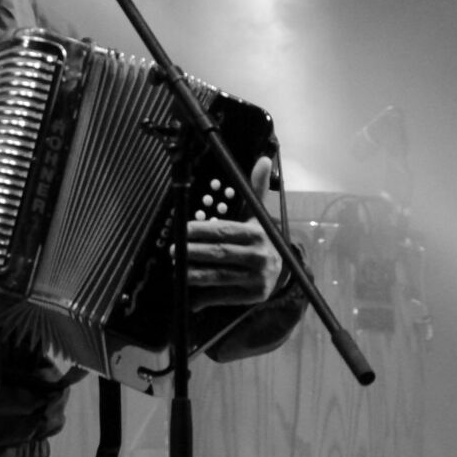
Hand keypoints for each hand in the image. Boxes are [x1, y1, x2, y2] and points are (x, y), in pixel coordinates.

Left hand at [185, 156, 282, 308]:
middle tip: (173, 249)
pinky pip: (222, 295)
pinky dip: (204, 296)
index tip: (183, 229)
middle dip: (193, 252)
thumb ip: (256, 189)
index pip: (224, 231)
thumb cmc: (260, 238)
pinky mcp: (252, 296)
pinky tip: (189, 293)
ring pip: (218, 276)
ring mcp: (256, 278)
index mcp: (258, 233)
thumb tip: (264, 159)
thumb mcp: (258, 215)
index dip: (202, 231)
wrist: (283, 270)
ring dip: (194, 273)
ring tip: (177, 267)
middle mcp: (260, 256)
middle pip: (219, 254)